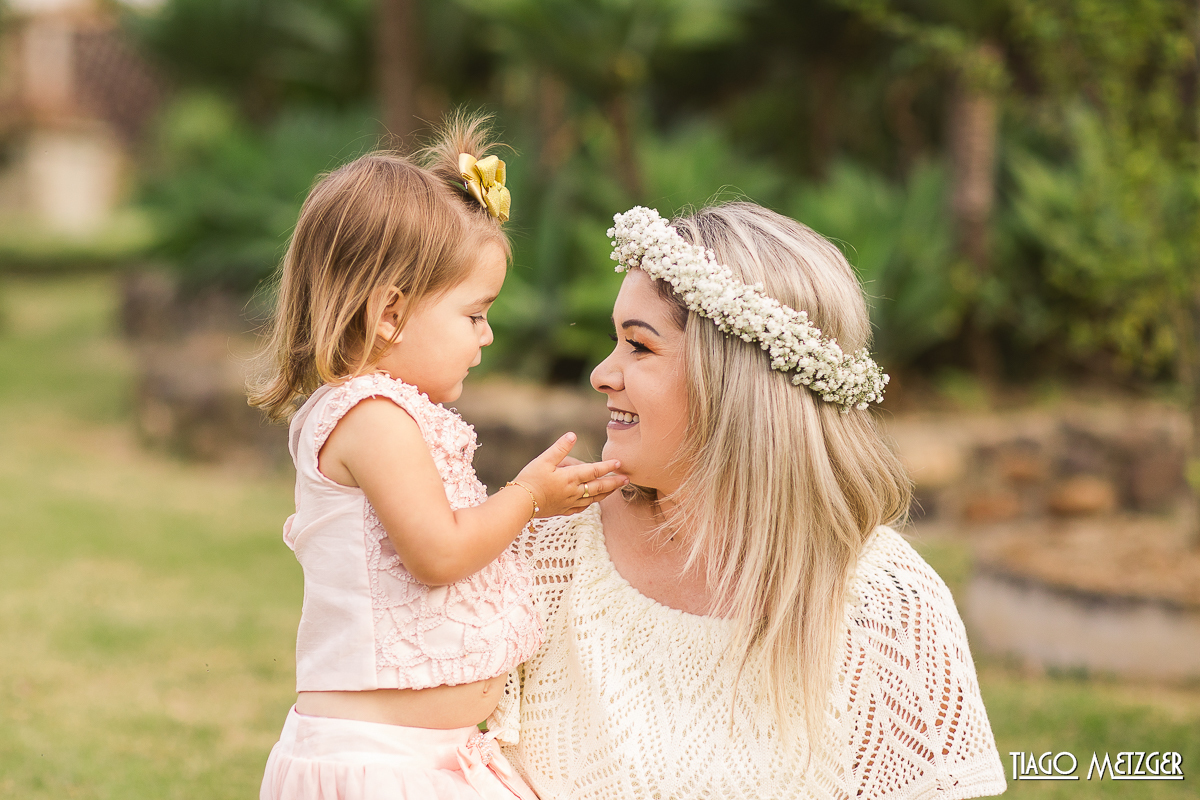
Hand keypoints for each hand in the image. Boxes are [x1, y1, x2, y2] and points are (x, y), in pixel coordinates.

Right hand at [513, 433, 627, 516]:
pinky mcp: (563, 510)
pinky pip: (582, 507)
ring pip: (593, 498)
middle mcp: (573, 491)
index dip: (607, 466)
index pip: (593, 471)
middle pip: (598, 487)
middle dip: (613, 483)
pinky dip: (591, 503)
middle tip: (627, 480)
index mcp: (570, 477)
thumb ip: (559, 448)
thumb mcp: (543, 460)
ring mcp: (569, 502)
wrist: (520, 503)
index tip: (619, 463)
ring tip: (615, 490)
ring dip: (606, 493)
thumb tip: (573, 435)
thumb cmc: (530, 479)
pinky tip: (593, 502)